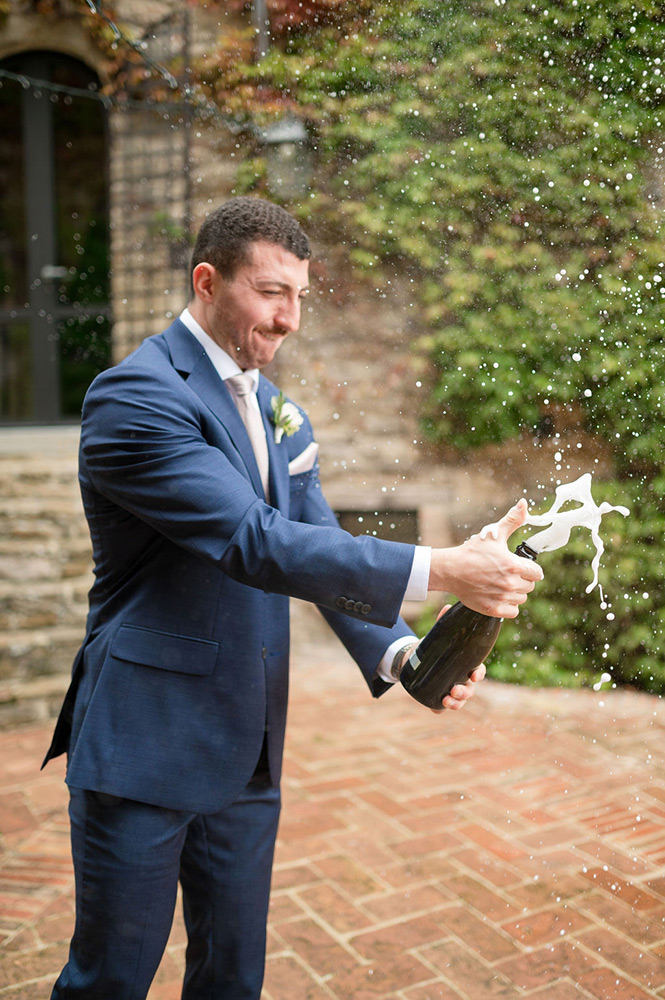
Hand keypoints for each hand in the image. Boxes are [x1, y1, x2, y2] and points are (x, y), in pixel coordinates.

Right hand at [428, 499, 542, 618]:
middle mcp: (509, 583)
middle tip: (506, 574)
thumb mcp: (493, 534)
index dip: (529, 569)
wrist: (450, 570)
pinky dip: (507, 606)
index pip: (537, 573)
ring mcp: (501, 597)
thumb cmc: (472, 551)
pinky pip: (513, 611)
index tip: (519, 567)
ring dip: (514, 593)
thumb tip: (523, 503)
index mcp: (513, 565)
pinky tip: (498, 595)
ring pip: (521, 599)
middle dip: (521, 580)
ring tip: (500, 584)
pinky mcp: (493, 609)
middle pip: (530, 586)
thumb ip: (513, 520)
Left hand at [430, 604, 485, 712]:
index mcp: (464, 666)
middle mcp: (460, 680)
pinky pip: (441, 708)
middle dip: (465, 692)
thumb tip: (448, 606)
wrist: (414, 659)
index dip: (478, 674)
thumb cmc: (432, 648)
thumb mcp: (438, 636)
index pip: (478, 671)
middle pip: (470, 689)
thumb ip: (443, 622)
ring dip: (456, 702)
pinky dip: (440, 709)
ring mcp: (449, 691)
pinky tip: (438, 706)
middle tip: (455, 689)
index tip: (474, 674)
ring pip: (459, 701)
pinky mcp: (435, 699)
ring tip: (447, 698)